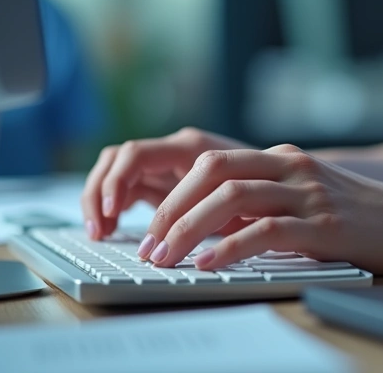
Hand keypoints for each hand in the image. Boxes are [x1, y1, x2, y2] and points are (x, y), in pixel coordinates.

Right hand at [81, 127, 253, 238]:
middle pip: (117, 158)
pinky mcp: (164, 179)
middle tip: (98, 231)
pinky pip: (126, 184)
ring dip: (101, 198)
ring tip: (101, 233)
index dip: (117, 181)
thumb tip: (183, 236)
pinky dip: (114, 204)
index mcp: (191, 147)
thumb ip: (208, 210)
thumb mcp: (239, 206)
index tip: (112, 212)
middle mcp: (175, 150)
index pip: (136, 154)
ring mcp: (167, 163)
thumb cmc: (266, 194)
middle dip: (99, 192)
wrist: (284, 184)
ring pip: (116, 169)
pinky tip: (112, 229)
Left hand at [136, 144, 382, 274]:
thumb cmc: (361, 216)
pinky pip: (265, 230)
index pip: (211, 164)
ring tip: (167, 257)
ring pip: (232, 198)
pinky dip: (229, 248)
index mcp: (282, 160)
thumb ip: (266, 202)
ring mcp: (308, 193)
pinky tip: (208, 264)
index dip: (174, 194)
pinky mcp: (324, 225)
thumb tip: (211, 228)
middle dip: (171, 208)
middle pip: (212, 172)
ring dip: (188, 228)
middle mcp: (291, 168)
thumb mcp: (307, 197)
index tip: (152, 228)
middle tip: (149, 244)